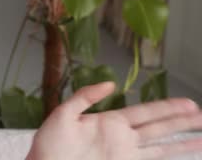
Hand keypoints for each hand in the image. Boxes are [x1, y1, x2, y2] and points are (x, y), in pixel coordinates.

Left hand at [27, 82, 201, 159]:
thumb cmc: (48, 144)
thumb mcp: (63, 113)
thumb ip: (85, 97)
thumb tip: (111, 84)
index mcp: (109, 121)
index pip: (145, 112)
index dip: (167, 107)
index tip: (188, 103)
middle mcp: (121, 139)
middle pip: (159, 128)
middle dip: (182, 123)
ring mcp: (123, 156)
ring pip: (160, 148)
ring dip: (181, 144)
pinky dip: (166, 159)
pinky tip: (180, 157)